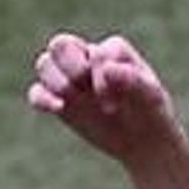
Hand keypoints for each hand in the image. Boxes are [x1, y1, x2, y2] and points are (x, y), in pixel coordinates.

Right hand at [26, 31, 186, 163]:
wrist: (145, 144)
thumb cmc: (152, 113)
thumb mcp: (151, 98)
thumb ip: (133, 80)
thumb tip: (109, 68)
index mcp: (113, 52)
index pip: (98, 51)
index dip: (103, 73)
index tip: (118, 102)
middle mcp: (88, 59)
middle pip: (61, 45)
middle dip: (69, 64)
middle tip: (83, 83)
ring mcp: (72, 80)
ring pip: (45, 64)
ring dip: (55, 81)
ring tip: (72, 100)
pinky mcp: (60, 101)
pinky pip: (37, 92)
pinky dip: (41, 99)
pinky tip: (58, 108)